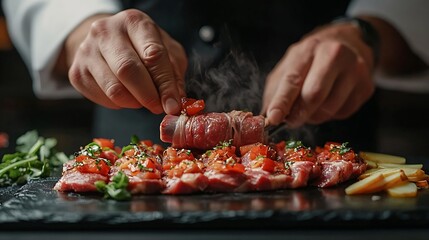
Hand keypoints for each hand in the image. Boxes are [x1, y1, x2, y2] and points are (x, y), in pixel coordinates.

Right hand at [63, 9, 186, 114]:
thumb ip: (173, 73)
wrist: (107, 42)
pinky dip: (119, 104)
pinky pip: (102, 98)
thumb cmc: (143, 47)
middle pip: (128, 70)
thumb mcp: (166, 51)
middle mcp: (106, 31)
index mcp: (134, 22)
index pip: (152, 55)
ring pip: (114, 89)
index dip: (165, 84)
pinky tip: (126, 96)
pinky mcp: (77, 72)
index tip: (173, 105)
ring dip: (134, 102)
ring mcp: (87, 51)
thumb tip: (175, 100)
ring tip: (143, 100)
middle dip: (148, 95)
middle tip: (158, 108)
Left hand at [262, 22, 374, 127]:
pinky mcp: (366, 88)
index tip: (273, 119)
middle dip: (298, 114)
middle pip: (314, 96)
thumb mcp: (290, 66)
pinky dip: (330, 115)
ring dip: (314, 116)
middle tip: (291, 120)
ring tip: (310, 107)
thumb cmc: (312, 59)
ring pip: (329, 109)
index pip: (293, 79)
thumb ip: (276, 91)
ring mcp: (355, 71)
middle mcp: (335, 55)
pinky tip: (328, 101)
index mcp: (309, 50)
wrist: (349, 42)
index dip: (282, 102)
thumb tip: (268, 118)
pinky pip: (343, 113)